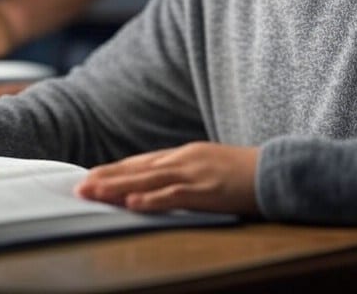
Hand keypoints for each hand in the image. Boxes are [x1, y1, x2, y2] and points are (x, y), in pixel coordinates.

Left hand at [75, 143, 260, 214]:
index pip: (141, 162)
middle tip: (79, 187)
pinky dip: (150, 199)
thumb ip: (185, 172)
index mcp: (184, 154)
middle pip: (138, 169)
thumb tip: (159, 182)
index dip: (115, 170)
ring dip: (117, 187)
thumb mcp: (209, 166)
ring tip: (93, 193)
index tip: (91, 177)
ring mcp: (194, 174)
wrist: (276, 170)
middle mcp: (184, 159)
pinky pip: (173, 195)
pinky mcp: (206, 190)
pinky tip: (131, 202)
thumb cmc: (244, 172)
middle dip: (107, 178)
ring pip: (147, 180)